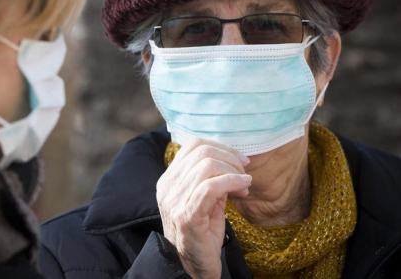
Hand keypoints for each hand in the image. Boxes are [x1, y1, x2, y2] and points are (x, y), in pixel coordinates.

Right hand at [156, 138, 251, 278]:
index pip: (193, 145)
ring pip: (207, 166)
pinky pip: (211, 188)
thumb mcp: (206, 199)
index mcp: (170, 179)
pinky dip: (232, 182)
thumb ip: (213, 179)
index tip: (239, 160)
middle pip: (202, 152)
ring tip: (245, 184)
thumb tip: (233, 162)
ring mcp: (175, 201)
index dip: (221, 147)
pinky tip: (244, 187)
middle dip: (230, 158)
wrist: (194, 267)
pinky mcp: (187, 216)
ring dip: (233, 171)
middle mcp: (168, 186)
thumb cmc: (202, 233)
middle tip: (244, 172)